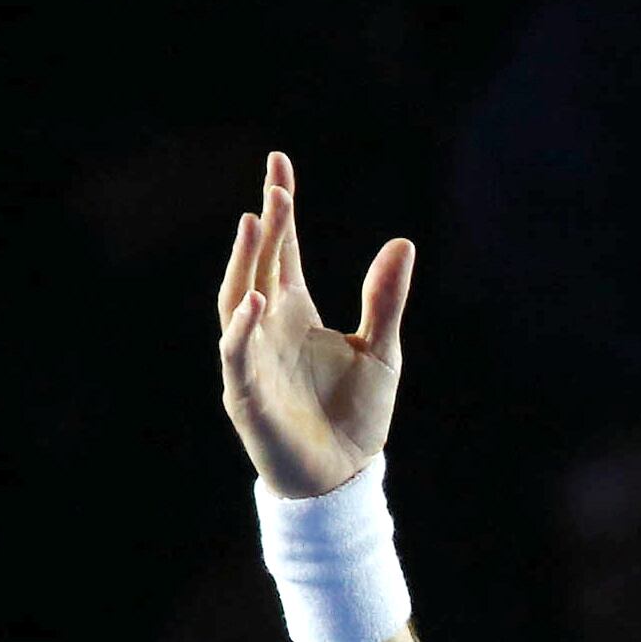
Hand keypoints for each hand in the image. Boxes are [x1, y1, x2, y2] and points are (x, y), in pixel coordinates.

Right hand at [216, 152, 416, 498]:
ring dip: (243, 264)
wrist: (343, 475)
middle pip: (260, 266)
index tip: (279, 165)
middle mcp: (268, 328)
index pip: (284, 251)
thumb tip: (403, 242)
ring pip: (238, 302)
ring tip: (255, 223)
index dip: (281, 211)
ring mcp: (253, 359)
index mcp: (296, 311)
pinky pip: (238, 357)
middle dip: (266, 227)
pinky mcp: (248, 396)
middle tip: (275, 187)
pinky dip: (243, 330)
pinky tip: (256, 301)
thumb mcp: (382, 349)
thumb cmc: (355, 414)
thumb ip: (386, 298)